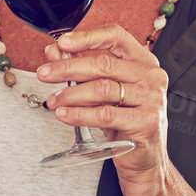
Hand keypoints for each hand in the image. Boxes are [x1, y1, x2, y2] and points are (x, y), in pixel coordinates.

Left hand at [35, 24, 170, 194]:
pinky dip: (79, 114)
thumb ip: (81, 68)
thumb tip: (53, 51)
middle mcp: (151, 76)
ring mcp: (151, 99)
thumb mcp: (103, 91)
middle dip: (68, 68)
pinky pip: (105, 114)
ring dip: (71, 94)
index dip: (87, 36)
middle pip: (104, 63)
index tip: (62, 42)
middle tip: (44, 74)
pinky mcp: (145, 122)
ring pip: (102, 88)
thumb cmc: (124, 121)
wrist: (144, 160)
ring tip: (53, 100)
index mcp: (143, 61)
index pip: (116, 36)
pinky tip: (64, 115)